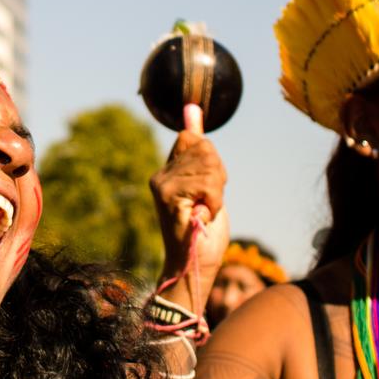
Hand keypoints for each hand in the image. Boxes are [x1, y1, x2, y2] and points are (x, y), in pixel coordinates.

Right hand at [149, 105, 229, 307]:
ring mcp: (162, 186)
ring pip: (210, 165)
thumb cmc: (204, 231)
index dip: (210, 161)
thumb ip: (200, 150)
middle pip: (205, 149)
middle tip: (207, 204)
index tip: (207, 189)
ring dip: (218, 192)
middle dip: (218, 176)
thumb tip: (192, 109)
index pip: (193, 138)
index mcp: (167, 171)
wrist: (194, 268)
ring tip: (204, 212)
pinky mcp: (169, 197)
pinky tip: (203, 217)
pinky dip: (215, 202)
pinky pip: (208, 183)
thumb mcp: (209, 185)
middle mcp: (160, 176)